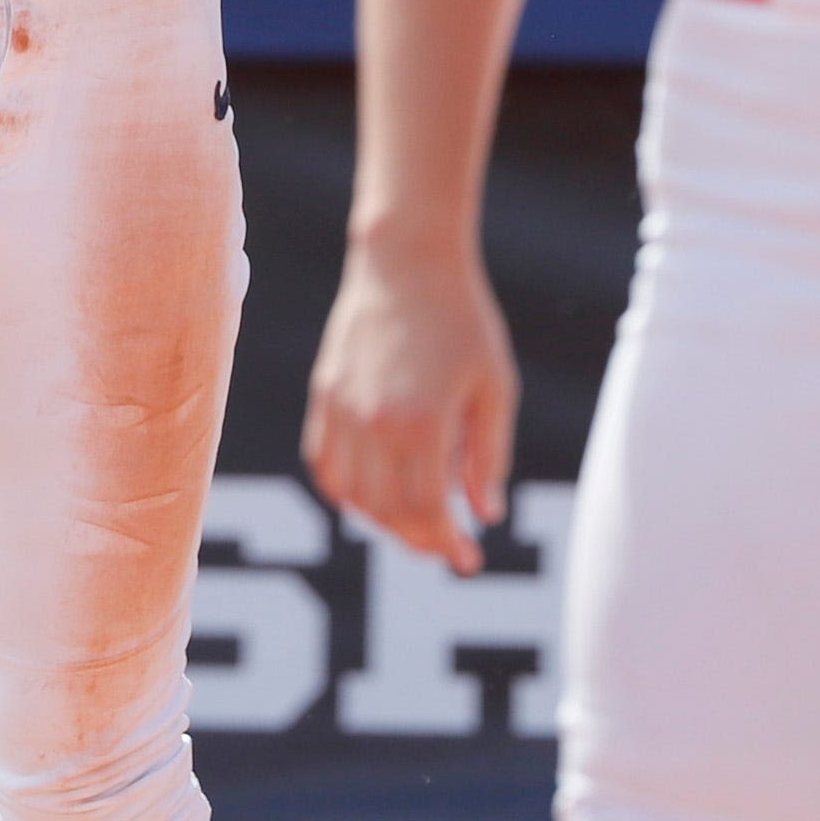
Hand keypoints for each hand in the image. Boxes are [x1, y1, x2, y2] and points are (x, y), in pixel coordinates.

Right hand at [303, 240, 517, 573]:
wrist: (407, 261)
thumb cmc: (463, 321)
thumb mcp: (495, 388)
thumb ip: (490, 457)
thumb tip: (486, 516)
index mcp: (421, 422)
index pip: (426, 512)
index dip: (447, 544)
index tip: (468, 559)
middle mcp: (373, 423)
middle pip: (388, 511)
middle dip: (420, 539)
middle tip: (447, 546)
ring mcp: (341, 409)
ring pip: (352, 495)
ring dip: (384, 520)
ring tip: (417, 520)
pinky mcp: (324, 395)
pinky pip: (325, 463)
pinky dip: (345, 491)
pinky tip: (372, 495)